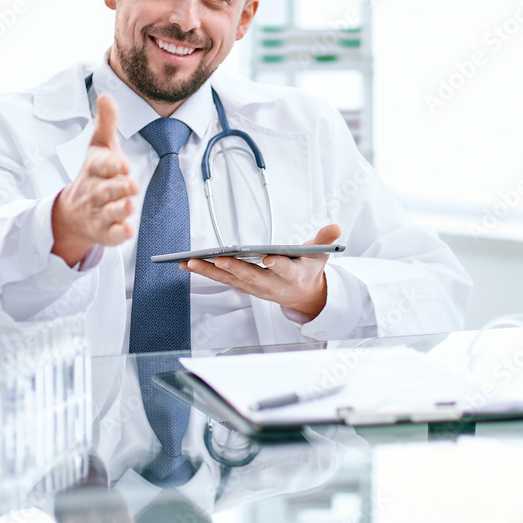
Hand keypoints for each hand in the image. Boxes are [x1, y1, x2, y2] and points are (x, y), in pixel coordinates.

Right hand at [52, 94, 138, 265]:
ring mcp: (98, 213)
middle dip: (117, 188)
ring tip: (128, 205)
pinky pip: (110, 235)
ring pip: (108, 212)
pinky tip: (126, 231)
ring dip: (118, 209)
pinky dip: (118, 234)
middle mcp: (95, 191)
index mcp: (95, 169)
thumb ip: (106, 123)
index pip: (101, 165)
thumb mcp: (99, 148)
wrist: (72, 212)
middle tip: (131, 186)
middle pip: (105, 190)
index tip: (123, 164)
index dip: (111, 165)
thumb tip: (105, 95)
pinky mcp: (104, 232)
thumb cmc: (94, 175)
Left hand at [180, 224, 341, 320]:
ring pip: (231, 280)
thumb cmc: (307, 268)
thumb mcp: (321, 254)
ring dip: (210, 271)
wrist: (303, 295)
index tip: (268, 258)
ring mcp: (255, 287)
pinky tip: (188, 263)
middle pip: (252, 277)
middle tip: (220, 259)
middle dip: (235, 269)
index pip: (285, 270)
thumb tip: (335, 227)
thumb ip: (325, 240)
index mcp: (293, 275)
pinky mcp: (243, 286)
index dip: (277, 265)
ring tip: (191, 261)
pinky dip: (205, 272)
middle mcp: (272, 284)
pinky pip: (222, 280)